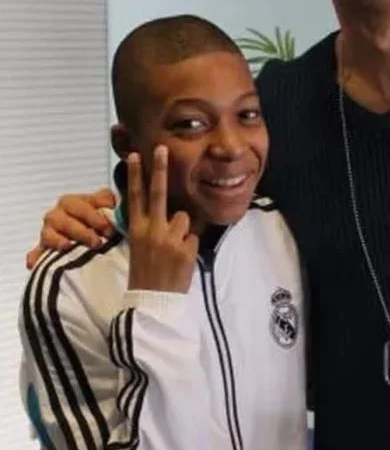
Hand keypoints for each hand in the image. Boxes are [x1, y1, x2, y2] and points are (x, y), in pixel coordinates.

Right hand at [26, 188, 116, 268]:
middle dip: (81, 231)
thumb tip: (119, 207)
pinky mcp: (44, 249)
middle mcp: (57, 215)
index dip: (93, 216)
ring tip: (67, 247)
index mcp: (73, 202)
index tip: (108, 229)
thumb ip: (112, 205)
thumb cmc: (103, 217)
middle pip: (63, 220)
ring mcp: (49, 232)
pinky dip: (36, 257)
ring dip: (58, 241)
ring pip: (48, 235)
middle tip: (97, 243)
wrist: (95, 233)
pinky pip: (36, 253)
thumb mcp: (110, 207)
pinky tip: (36, 263)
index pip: (80, 206)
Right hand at [127, 146, 198, 292]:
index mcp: (137, 229)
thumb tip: (164, 210)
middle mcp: (152, 230)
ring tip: (173, 250)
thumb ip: (149, 226)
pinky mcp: (185, 249)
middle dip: (160, 169)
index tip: (136, 155)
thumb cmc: (146, 272)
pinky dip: (190, 247)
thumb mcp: (140, 246)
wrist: (152, 300)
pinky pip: (193, 238)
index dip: (135, 175)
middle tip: (163, 149)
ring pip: (185, 219)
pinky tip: (181, 260)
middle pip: (158, 193)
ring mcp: (169, 239)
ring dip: (183, 231)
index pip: (135, 197)